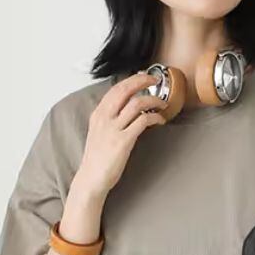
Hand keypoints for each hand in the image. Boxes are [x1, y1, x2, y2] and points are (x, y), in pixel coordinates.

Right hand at [74, 72, 168, 200]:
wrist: (91, 178)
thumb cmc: (98, 159)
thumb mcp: (99, 133)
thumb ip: (110, 119)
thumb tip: (126, 110)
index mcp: (98, 114)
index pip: (116, 88)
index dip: (132, 79)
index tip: (143, 76)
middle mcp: (104, 118)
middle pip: (125, 89)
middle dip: (143, 80)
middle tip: (155, 80)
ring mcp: (113, 129)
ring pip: (136, 103)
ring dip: (153, 100)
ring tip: (162, 104)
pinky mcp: (123, 141)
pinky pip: (142, 121)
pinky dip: (154, 117)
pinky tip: (159, 120)